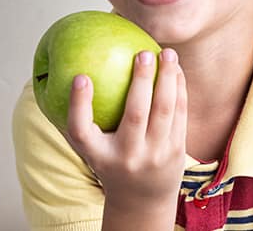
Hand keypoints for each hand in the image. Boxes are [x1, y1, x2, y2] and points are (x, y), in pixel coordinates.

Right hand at [64, 48, 187, 226]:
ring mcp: (155, 155)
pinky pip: (180, 114)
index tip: (80, 76)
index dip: (78, 104)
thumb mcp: (91, 147)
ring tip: (167, 53)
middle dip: (141, 80)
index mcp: (98, 155)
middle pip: (135, 114)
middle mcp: (127, 156)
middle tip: (143, 53)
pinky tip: (176, 71)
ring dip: (168, 78)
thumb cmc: (110, 161)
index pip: (80, 131)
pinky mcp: (176, 151)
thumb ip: (81, 117)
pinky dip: (179, 89)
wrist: (141, 199)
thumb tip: (73, 72)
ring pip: (165, 110)